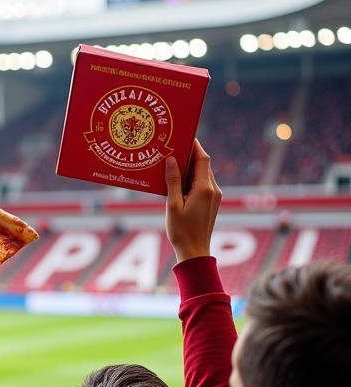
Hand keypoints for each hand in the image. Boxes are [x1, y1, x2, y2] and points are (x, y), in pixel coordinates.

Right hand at [165, 140, 221, 262]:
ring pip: (203, 174)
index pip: (202, 159)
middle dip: (190, 154)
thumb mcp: (172, 205)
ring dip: (190, 167)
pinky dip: (192, 178)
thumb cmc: (181, 231)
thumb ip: (173, 181)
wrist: (194, 251)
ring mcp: (214, 197)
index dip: (195, 145)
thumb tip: (172, 159)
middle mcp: (213, 190)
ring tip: (174, 161)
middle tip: (175, 145)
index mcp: (204, 189)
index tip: (186, 135)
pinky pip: (202, 184)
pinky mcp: (212, 203)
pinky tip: (178, 180)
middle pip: (203, 165)